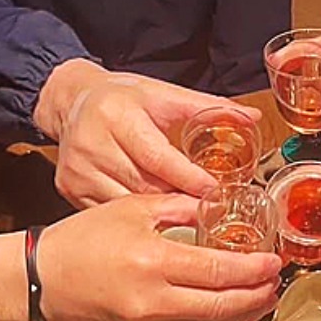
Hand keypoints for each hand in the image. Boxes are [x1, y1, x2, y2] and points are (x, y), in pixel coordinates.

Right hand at [35, 59, 256, 206]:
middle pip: (144, 185)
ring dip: (158, 217)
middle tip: (209, 215)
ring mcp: (78, 170)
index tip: (214, 192)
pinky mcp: (69, 188)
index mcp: (117, 115)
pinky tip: (153, 227)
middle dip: (179, 201)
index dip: (188, 177)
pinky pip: (109, 213)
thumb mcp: (161, 93)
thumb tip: (252, 117)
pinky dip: (134, 222)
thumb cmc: (122, 98)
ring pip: (127, 205)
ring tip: (186, 223)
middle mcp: (92, 143)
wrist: (71, 101)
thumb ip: (207, 106)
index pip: (158, 155)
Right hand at [38, 194, 281, 320]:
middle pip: (221, 308)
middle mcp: (151, 302)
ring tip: (257, 298)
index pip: (219, 271)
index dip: (254, 271)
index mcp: (152, 262)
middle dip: (256, 299)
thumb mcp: (132, 209)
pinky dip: (207, 320)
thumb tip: (217, 205)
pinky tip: (219, 307)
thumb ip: (180, 207)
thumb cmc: (80, 240)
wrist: (39, 280)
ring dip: (237, 314)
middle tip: (275, 287)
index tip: (273, 264)